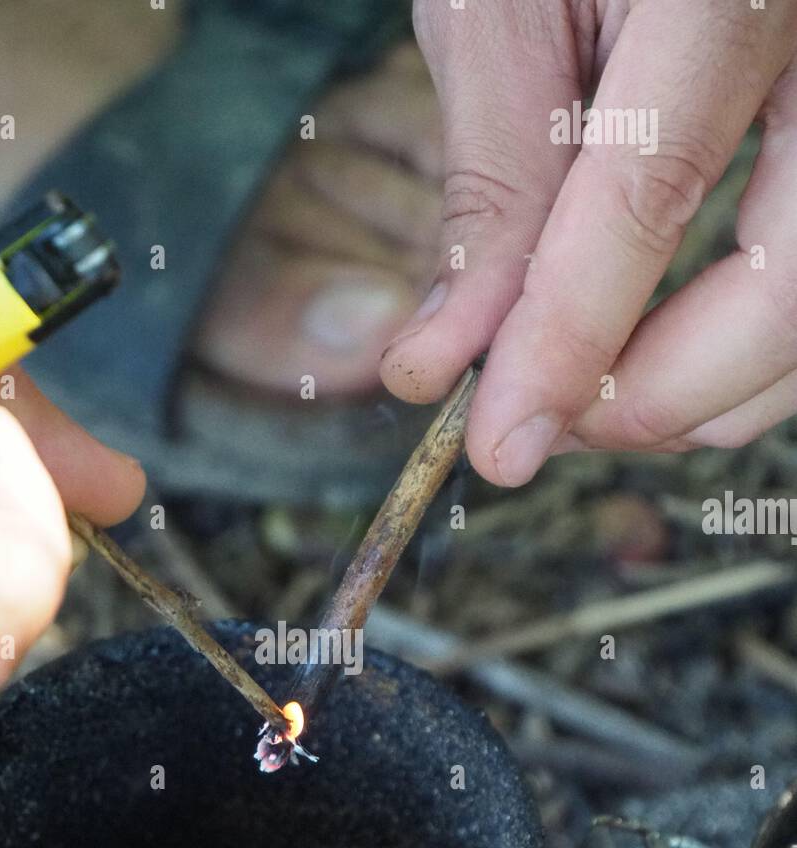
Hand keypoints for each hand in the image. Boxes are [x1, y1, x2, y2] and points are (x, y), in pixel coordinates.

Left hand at [381, 0, 796, 483]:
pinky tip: (650, 351)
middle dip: (656, 398)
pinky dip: (739, 344)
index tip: (499, 445)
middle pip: (788, 288)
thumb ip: (490, 185)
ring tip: (579, 398)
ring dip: (703, 392)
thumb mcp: (504, 6)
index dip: (568, 342)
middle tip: (542, 432)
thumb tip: (443, 360)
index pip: (650, 192)